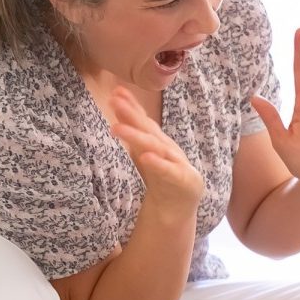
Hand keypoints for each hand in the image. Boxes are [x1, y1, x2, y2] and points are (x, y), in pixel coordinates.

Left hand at [110, 87, 205, 215]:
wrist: (179, 208)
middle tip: (115, 101)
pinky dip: (157, 163)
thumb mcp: (144, 153)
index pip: (144, 121)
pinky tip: (145, 157)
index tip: (116, 92)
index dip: (132, 106)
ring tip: (117, 128)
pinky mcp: (183, 180)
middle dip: (132, 115)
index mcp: (159, 141)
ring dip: (137, 136)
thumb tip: (117, 105)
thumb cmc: (161, 178)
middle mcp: (168, 148)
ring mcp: (177, 163)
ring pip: (155, 147)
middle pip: (149, 130)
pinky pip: (168, 171)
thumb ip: (133, 131)